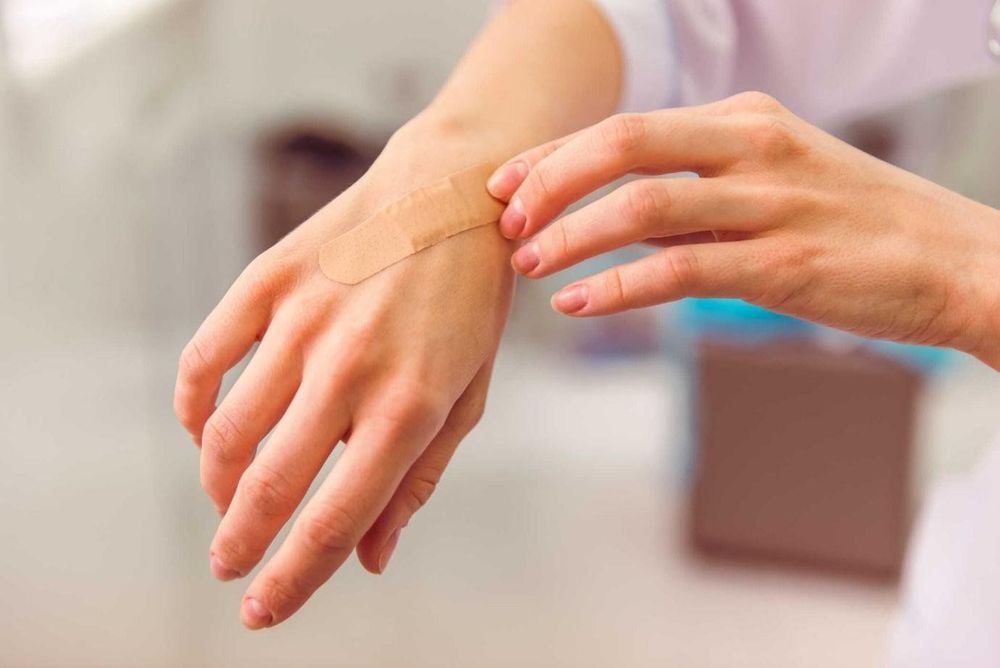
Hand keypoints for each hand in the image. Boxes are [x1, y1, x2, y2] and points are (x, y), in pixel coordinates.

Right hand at [173, 119, 512, 628]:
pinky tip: (205, 432)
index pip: (333, 521)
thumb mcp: (466, 397)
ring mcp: (304, 321)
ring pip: (229, 432)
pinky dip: (195, 408)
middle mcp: (351, 368)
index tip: (261, 613)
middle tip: (227, 566)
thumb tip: (372, 561)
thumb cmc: (466, 309)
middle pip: (269, 487)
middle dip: (237, 544)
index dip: (291, 581)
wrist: (448, 197)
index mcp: (410, 407)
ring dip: (217, 485)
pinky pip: (206, 359)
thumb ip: (415, 481)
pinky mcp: (270, 281)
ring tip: (226, 504)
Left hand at [487, 92, 999, 367]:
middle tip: (506, 223)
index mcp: (746, 120)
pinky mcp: (784, 265)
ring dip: (572, 236)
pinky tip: (578, 303)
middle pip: (624, 144)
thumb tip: (615, 215)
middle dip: (550, 183)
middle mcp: (754, 147)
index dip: (556, 155)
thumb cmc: (858, 227)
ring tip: (528, 266)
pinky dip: (617, 287)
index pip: (627, 126)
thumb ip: (697, 193)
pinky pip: (679, 270)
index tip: (507, 184)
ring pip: (643, 205)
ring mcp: (771, 203)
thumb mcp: (775, 182)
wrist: (960, 263)